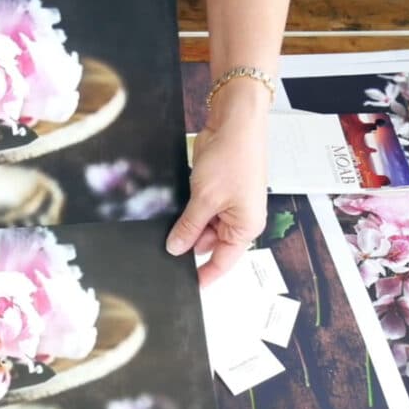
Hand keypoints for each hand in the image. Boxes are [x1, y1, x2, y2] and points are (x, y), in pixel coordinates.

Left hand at [166, 81, 269, 287]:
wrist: (234, 122)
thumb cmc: (233, 158)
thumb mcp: (206, 198)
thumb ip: (189, 226)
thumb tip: (176, 248)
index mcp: (245, 227)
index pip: (222, 262)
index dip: (204, 275)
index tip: (186, 286)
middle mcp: (238, 219)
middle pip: (208, 243)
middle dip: (187, 243)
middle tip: (163, 246)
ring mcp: (226, 204)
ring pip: (200, 226)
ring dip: (184, 224)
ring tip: (168, 220)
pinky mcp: (214, 190)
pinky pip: (197, 209)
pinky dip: (185, 210)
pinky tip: (172, 207)